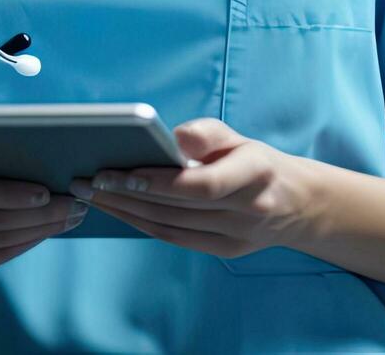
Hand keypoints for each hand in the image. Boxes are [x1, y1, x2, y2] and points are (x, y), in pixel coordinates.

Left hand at [72, 118, 314, 259]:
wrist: (298, 205)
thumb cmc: (258, 163)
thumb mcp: (242, 138)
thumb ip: (208, 134)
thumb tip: (172, 138)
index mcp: (256, 173)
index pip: (201, 185)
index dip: (158, 182)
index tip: (119, 172)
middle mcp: (249, 209)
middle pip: (176, 207)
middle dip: (125, 194)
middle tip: (86, 179)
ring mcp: (237, 235)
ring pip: (169, 225)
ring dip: (124, 210)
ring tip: (91, 193)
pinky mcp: (226, 250)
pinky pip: (174, 237)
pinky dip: (141, 223)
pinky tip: (117, 209)